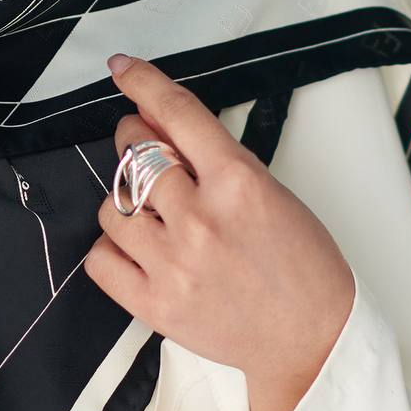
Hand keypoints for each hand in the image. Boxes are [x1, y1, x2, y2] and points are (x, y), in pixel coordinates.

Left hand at [82, 52, 355, 410]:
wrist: (310, 340)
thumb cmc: (301, 266)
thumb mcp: (272, 193)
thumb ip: (215, 160)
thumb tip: (159, 123)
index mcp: (238, 183)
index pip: (176, 113)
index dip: (142, 83)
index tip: (122, 70)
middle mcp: (200, 219)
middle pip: (135, 154)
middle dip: (134, 142)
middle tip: (147, 151)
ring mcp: (173, 264)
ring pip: (111, 207)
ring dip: (125, 203)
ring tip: (155, 216)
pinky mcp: (153, 304)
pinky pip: (100, 259)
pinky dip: (112, 249)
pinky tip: (139, 250)